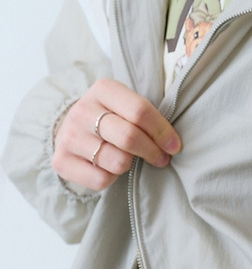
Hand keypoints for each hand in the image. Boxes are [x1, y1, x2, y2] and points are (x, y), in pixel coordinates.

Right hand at [52, 78, 180, 190]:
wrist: (72, 128)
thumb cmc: (111, 116)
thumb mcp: (126, 104)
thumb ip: (146, 115)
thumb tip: (173, 143)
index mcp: (103, 89)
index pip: (140, 111)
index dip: (162, 131)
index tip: (174, 145)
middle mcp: (82, 110)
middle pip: (129, 137)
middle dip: (152, 152)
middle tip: (162, 158)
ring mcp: (69, 136)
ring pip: (117, 161)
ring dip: (130, 164)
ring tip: (129, 159)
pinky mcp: (60, 161)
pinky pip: (101, 179)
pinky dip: (112, 178)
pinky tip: (109, 167)